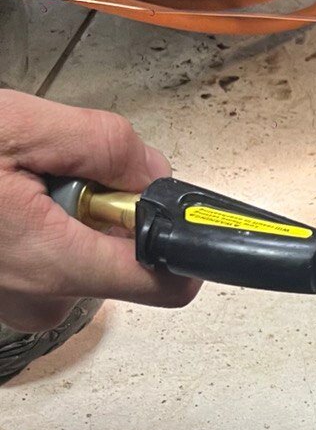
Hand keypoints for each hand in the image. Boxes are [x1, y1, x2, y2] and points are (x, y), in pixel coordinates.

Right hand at [0, 91, 198, 331]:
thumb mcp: (20, 126)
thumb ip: (106, 148)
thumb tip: (157, 179)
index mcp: (53, 264)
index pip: (168, 284)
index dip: (183, 243)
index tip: (179, 210)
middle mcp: (39, 299)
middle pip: (121, 257)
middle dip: (103, 206)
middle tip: (50, 168)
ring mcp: (12, 303)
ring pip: (79, 253)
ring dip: (63, 211)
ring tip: (9, 179)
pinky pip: (43, 258)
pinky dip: (35, 223)